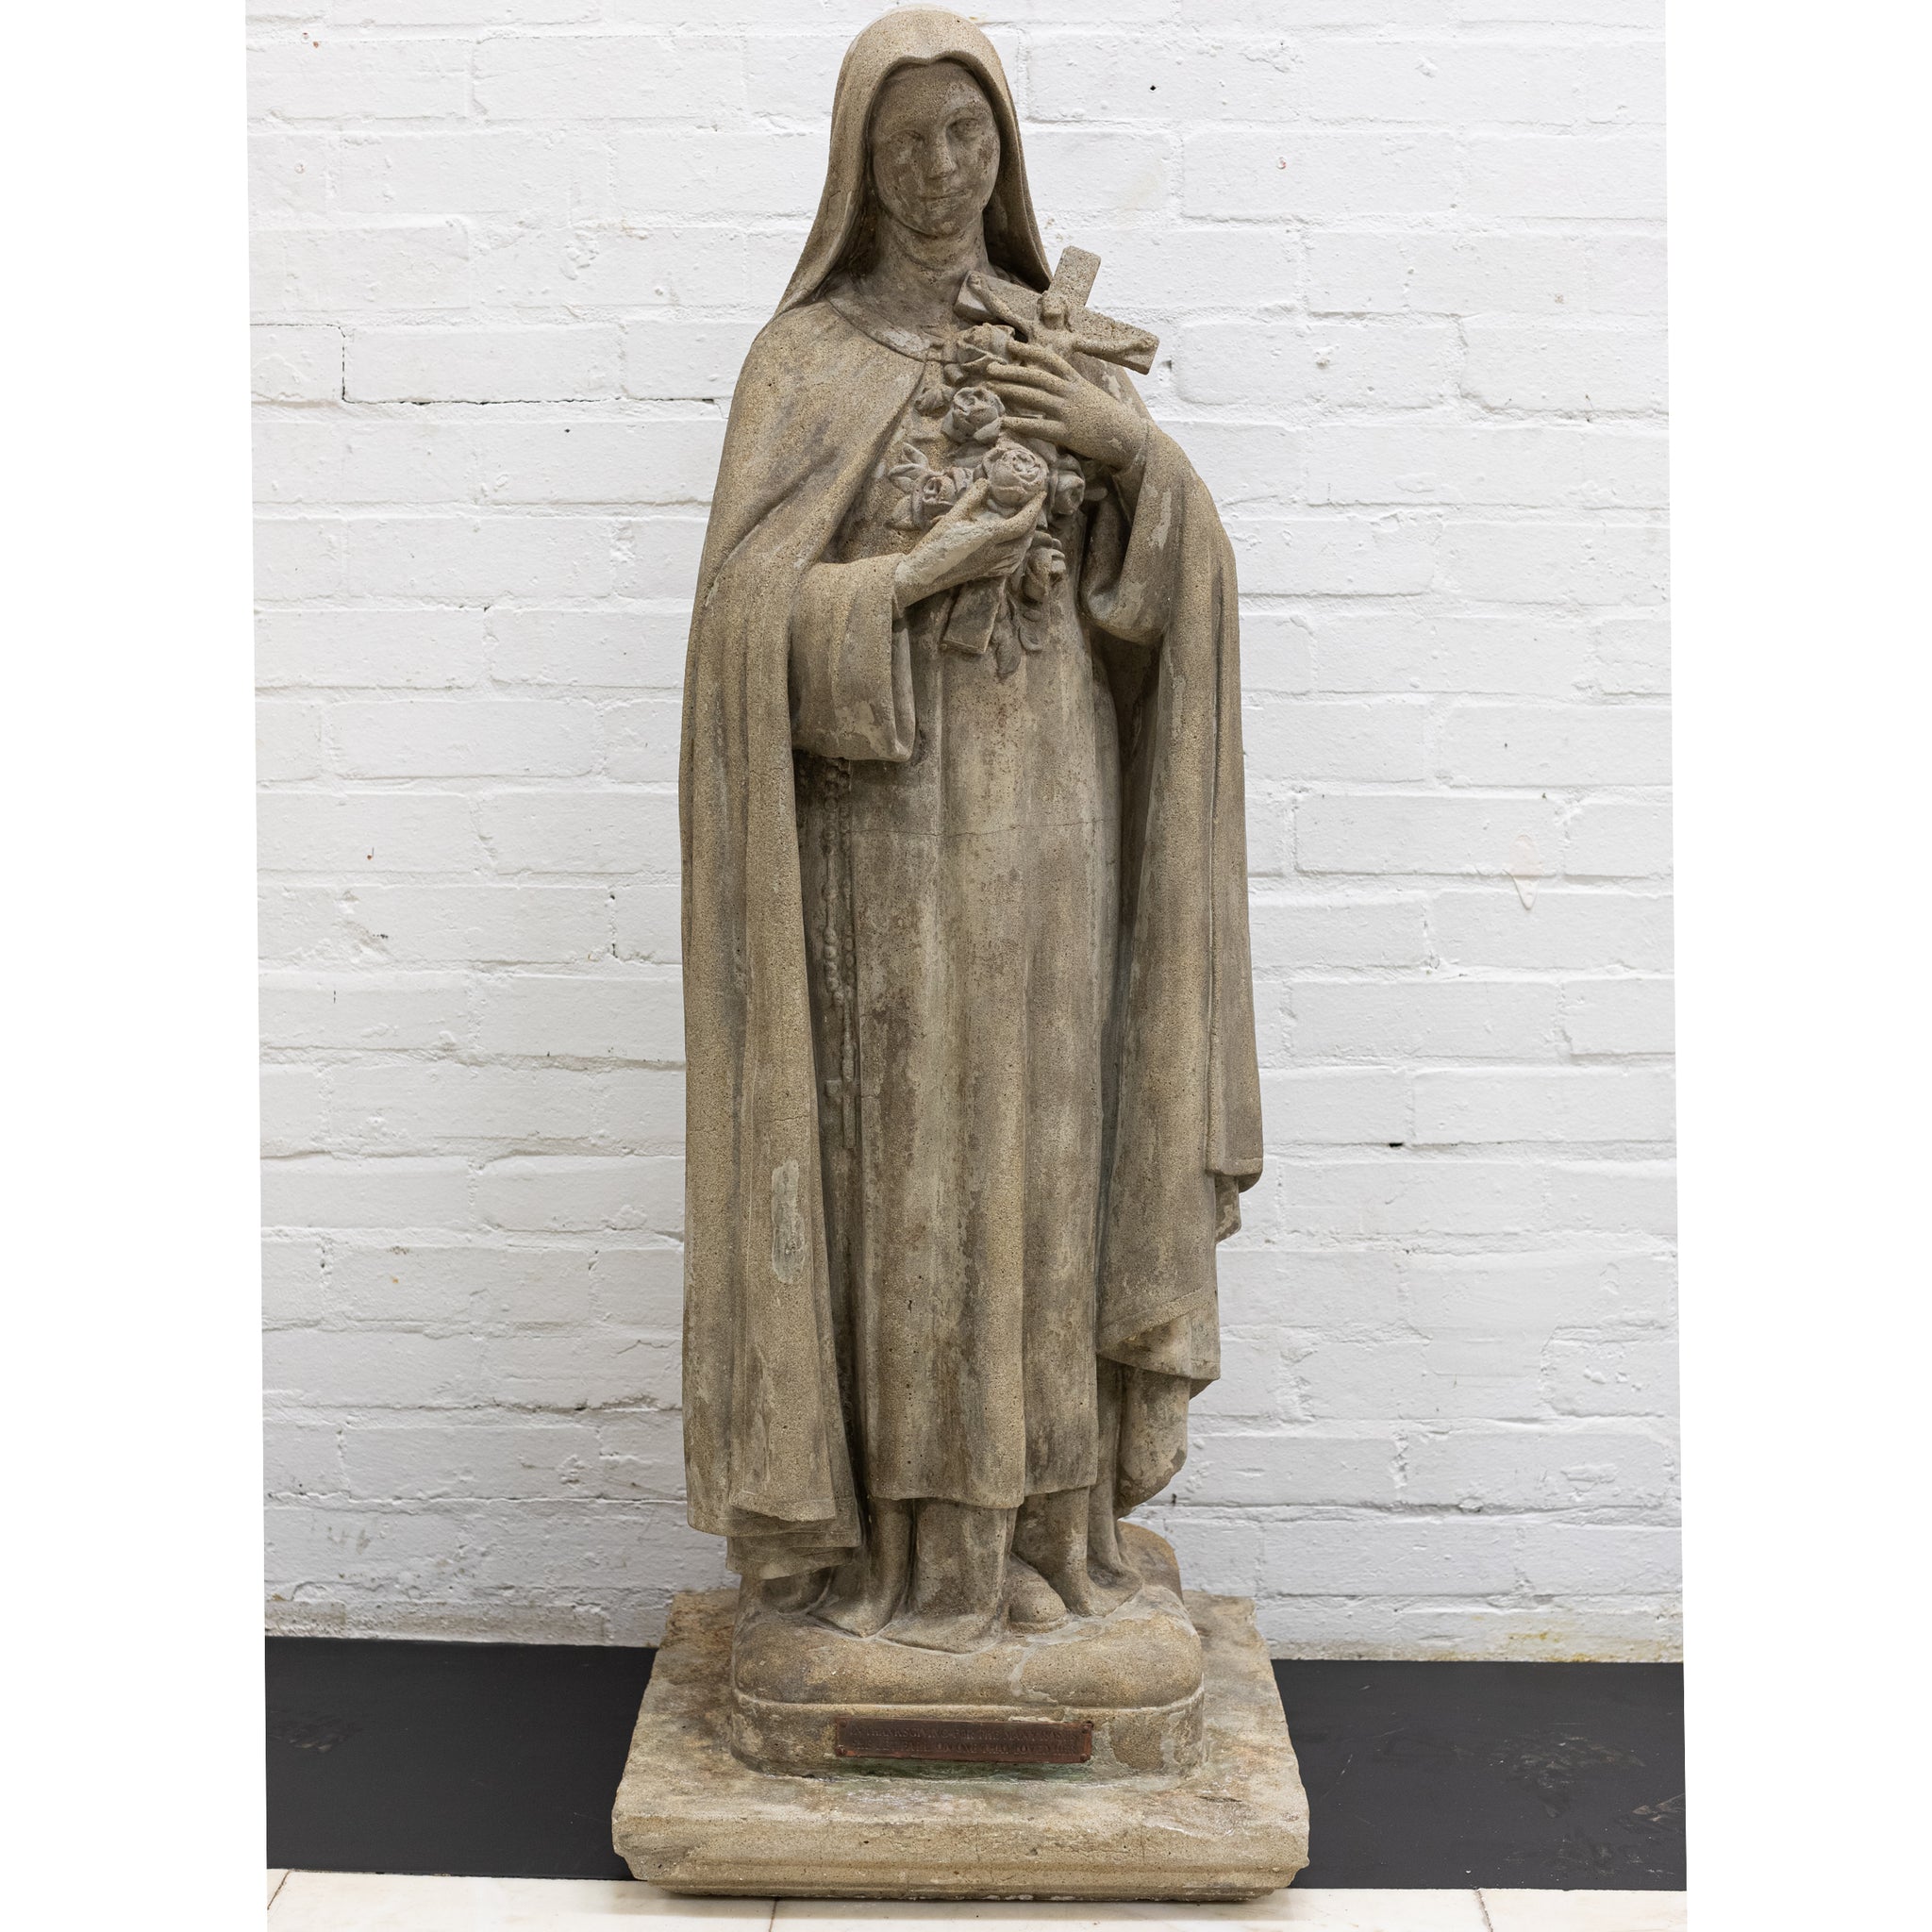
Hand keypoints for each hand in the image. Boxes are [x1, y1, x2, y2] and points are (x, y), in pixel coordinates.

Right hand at [893, 478, 1044, 608]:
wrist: (924, 575)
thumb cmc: (936, 544)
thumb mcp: (953, 516)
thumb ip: (972, 498)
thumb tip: (985, 481)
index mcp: (989, 537)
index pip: (1021, 522)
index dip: (1034, 507)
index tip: (1041, 494)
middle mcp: (995, 553)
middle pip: (1025, 538)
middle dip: (1033, 521)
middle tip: (1034, 507)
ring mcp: (990, 566)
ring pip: (1020, 553)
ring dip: (1027, 538)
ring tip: (1027, 525)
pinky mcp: (984, 574)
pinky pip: (1009, 565)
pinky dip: (1017, 554)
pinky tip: (1014, 549)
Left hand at [983, 338, 1147, 473]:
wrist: (1128, 437)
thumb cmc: (1109, 418)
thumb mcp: (1091, 396)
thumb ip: (1072, 390)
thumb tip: (1055, 388)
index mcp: (1076, 382)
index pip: (1050, 360)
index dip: (1029, 351)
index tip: (1011, 346)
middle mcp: (1070, 393)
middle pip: (1035, 377)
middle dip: (1011, 371)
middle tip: (989, 369)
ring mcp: (1068, 412)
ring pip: (1034, 397)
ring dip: (1010, 391)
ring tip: (991, 387)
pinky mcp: (1067, 433)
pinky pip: (1039, 427)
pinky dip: (1021, 423)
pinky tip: (1005, 421)